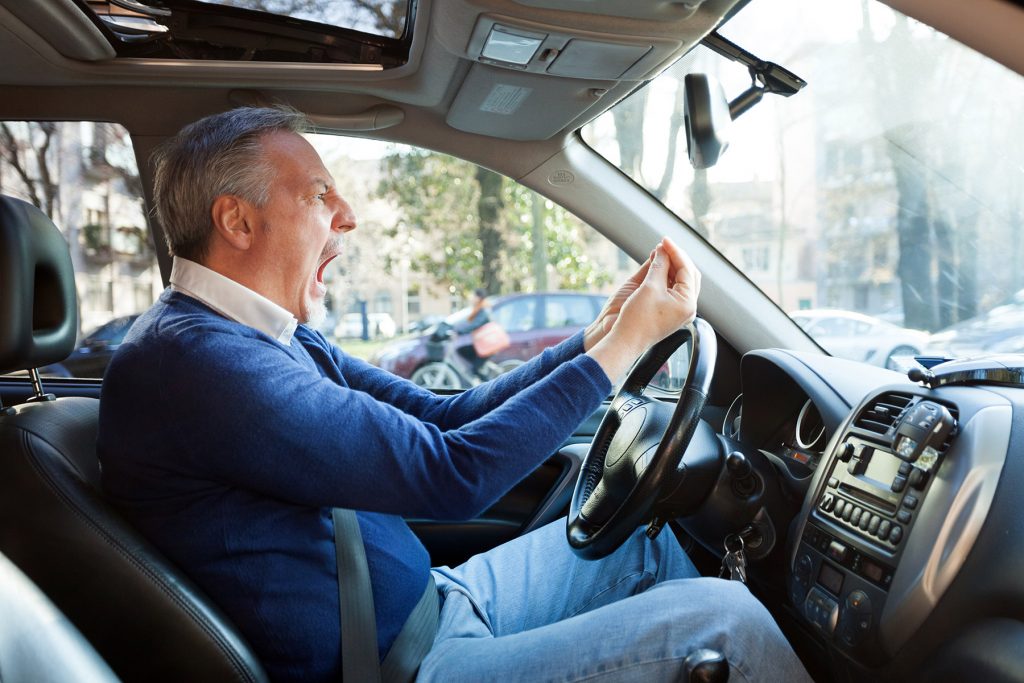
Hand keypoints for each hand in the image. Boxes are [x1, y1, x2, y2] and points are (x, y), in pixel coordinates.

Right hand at [586, 237, 700, 381]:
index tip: (664, 240)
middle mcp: (688, 307)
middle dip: (677, 258)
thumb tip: (663, 250)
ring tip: (659, 253)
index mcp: (688, 302)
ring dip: (672, 266)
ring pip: (682, 281)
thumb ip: (659, 265)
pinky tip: (658, 267)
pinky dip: (668, 276)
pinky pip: (674, 289)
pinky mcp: (671, 312)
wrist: (626, 341)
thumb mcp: (649, 287)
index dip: (675, 252)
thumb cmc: (637, 318)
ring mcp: (681, 311)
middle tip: (664, 244)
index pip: (687, 269)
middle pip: (689, 274)